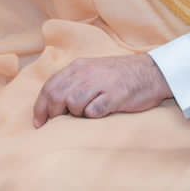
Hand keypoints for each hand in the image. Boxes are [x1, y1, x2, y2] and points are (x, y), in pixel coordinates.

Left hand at [33, 54, 171, 126]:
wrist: (150, 72)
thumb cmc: (118, 75)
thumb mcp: (91, 71)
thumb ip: (72, 82)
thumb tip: (52, 104)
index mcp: (77, 67)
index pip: (49, 87)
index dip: (41, 107)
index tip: (38, 123)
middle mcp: (85, 74)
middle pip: (58, 96)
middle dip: (55, 113)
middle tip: (59, 123)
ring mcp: (100, 84)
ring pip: (74, 104)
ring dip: (76, 114)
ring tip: (88, 113)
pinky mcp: (115, 96)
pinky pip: (94, 111)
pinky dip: (92, 116)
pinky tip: (100, 112)